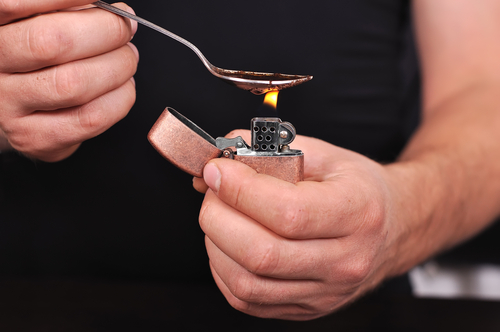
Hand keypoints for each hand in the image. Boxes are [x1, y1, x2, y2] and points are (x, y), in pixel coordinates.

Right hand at [0, 1, 138, 160]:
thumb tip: (114, 12)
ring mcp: (9, 107)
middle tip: (125, 29)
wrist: (22, 111)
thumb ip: (68, 12)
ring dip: (118, 67)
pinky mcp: (35, 138)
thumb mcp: (41, 24)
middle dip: (105, 31)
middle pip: (52, 43)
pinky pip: (91, 118)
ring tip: (127, 58)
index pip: (14, 4)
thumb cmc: (40, 60)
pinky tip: (123, 87)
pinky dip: (120, 98)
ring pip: (74, 84)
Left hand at [195, 130, 405, 319]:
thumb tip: (222, 156)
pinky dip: (223, 269)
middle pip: (262, 254)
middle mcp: (345, 262)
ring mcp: (325, 293)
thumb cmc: (358, 189)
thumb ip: (273, 149)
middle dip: (218, 217)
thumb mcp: (326, 155)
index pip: (288, 213)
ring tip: (219, 215)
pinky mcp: (306, 308)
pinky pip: (247, 300)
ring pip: (247, 283)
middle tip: (212, 190)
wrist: (394, 227)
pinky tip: (228, 242)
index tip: (218, 170)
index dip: (240, 190)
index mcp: (357, 214)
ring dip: (215, 244)